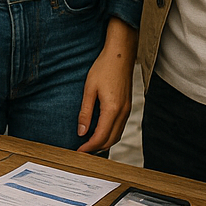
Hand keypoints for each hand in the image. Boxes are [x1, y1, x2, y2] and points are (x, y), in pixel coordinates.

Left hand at [76, 18, 136, 152]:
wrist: (121, 54)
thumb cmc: (104, 67)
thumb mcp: (89, 89)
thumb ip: (85, 112)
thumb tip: (81, 131)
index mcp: (112, 109)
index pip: (100, 137)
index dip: (88, 147)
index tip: (78, 152)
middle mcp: (123, 112)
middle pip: (110, 140)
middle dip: (96, 149)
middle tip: (82, 151)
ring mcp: (127, 109)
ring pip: (117, 135)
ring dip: (104, 142)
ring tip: (89, 144)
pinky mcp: (128, 106)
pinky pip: (120, 127)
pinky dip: (110, 134)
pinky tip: (100, 131)